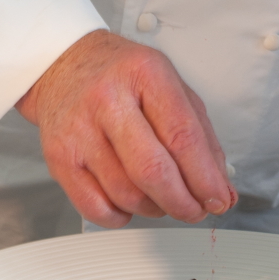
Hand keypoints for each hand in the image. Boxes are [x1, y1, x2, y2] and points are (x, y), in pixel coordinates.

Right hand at [16, 29, 236, 227]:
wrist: (63, 63)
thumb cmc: (120, 76)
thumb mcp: (169, 86)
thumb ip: (201, 136)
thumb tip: (221, 190)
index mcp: (145, 74)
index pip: (182, 136)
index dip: (205, 178)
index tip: (217, 199)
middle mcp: (108, 99)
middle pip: (153, 171)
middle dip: (182, 203)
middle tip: (194, 210)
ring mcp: (79, 129)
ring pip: (126, 194)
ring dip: (154, 209)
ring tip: (161, 198)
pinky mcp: (58, 156)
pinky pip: (95, 207)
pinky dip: (120, 216)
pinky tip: (129, 202)